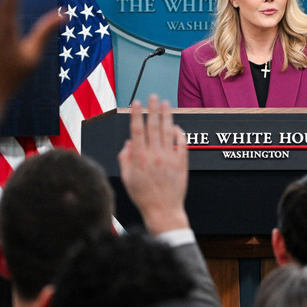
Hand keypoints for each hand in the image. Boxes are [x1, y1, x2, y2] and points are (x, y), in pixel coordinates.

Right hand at [117, 95, 189, 234]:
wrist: (163, 210)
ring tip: (166, 103)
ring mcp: (169, 157)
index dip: (137, 114)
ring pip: (167, 131)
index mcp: (139, 158)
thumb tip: (128, 143)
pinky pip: (181, 143)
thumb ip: (125, 159)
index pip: (137, 130)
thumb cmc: (143, 196)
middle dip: (153, 109)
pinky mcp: (181, 162)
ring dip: (166, 115)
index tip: (137, 102)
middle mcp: (154, 155)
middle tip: (153, 96)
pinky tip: (175, 126)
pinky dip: (178, 133)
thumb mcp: (127, 179)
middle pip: (153, 126)